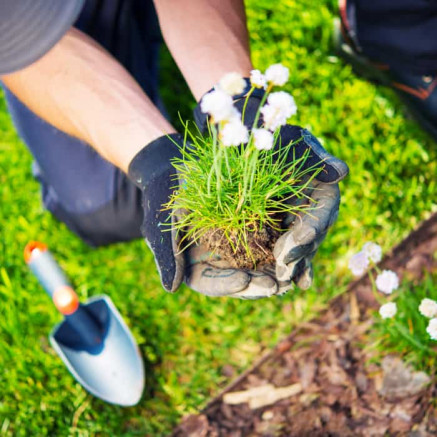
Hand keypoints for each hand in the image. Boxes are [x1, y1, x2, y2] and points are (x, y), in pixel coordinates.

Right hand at [127, 134, 291, 297]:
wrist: (176, 169)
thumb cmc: (165, 195)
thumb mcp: (164, 222)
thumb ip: (168, 254)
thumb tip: (171, 288)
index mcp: (193, 263)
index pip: (210, 283)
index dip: (226, 285)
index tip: (243, 281)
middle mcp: (217, 259)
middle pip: (239, 280)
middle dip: (257, 284)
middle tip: (275, 286)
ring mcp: (235, 245)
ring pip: (256, 266)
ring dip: (273, 272)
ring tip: (290, 278)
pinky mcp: (250, 228)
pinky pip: (267, 242)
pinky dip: (280, 248)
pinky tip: (295, 251)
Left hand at [272, 126, 347, 287]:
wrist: (250, 142)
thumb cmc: (273, 135)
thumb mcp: (292, 140)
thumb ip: (315, 155)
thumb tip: (342, 171)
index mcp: (322, 187)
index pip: (324, 210)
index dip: (314, 224)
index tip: (302, 238)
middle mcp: (313, 208)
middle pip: (312, 235)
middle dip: (299, 253)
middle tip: (284, 268)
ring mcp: (297, 221)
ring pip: (300, 248)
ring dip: (292, 265)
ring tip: (282, 281)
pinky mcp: (280, 229)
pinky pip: (284, 250)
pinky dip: (283, 265)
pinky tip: (277, 282)